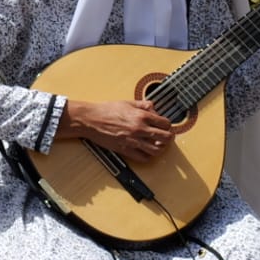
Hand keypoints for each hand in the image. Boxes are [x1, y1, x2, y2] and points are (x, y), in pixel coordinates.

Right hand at [59, 98, 175, 162]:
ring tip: (158, 146)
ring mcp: (133, 140)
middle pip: (165, 137)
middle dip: (169, 138)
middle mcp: (139, 128)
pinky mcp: (126, 149)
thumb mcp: (127, 102)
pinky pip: (143, 157)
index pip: (165, 123)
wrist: (91, 119)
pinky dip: (148, 156)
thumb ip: (142, 104)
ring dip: (160, 148)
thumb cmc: (106, 110)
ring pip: (156, 150)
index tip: (165, 126)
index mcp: (141, 116)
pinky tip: (147, 152)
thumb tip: (153, 107)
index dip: (168, 125)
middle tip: (167, 137)